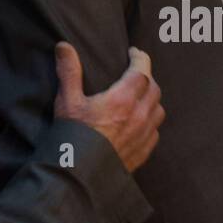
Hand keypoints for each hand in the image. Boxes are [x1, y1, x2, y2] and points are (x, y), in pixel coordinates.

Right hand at [53, 42, 163, 172]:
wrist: (81, 176)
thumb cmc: (74, 137)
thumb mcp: (67, 101)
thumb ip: (69, 71)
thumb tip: (63, 46)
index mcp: (122, 99)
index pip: (142, 71)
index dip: (140, 59)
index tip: (134, 52)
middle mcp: (139, 116)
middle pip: (154, 88)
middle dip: (145, 76)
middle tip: (134, 72)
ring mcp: (144, 135)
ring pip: (158, 109)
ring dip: (151, 98)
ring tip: (139, 95)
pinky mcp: (144, 152)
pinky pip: (156, 130)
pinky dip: (151, 120)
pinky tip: (140, 121)